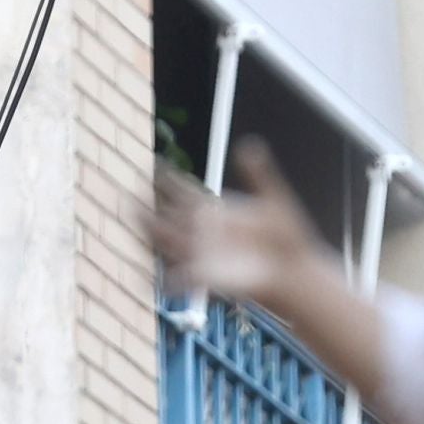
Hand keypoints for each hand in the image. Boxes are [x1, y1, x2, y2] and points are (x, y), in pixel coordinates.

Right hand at [149, 139, 323, 308]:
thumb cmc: (287, 235)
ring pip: (168, 243)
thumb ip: (260, 174)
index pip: (184, 191)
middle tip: (129, 193)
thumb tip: (250, 146)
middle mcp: (203, 232)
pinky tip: (166, 278)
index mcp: (215, 211)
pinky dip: (174, 277)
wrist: (294, 269)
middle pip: (167, 217)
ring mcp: (203, 255)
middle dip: (148, 207)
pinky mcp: (210, 278)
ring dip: (151, 234)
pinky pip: (184, 277)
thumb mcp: (275, 198)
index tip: (153, 164)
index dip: (168, 179)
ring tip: (136, 221)